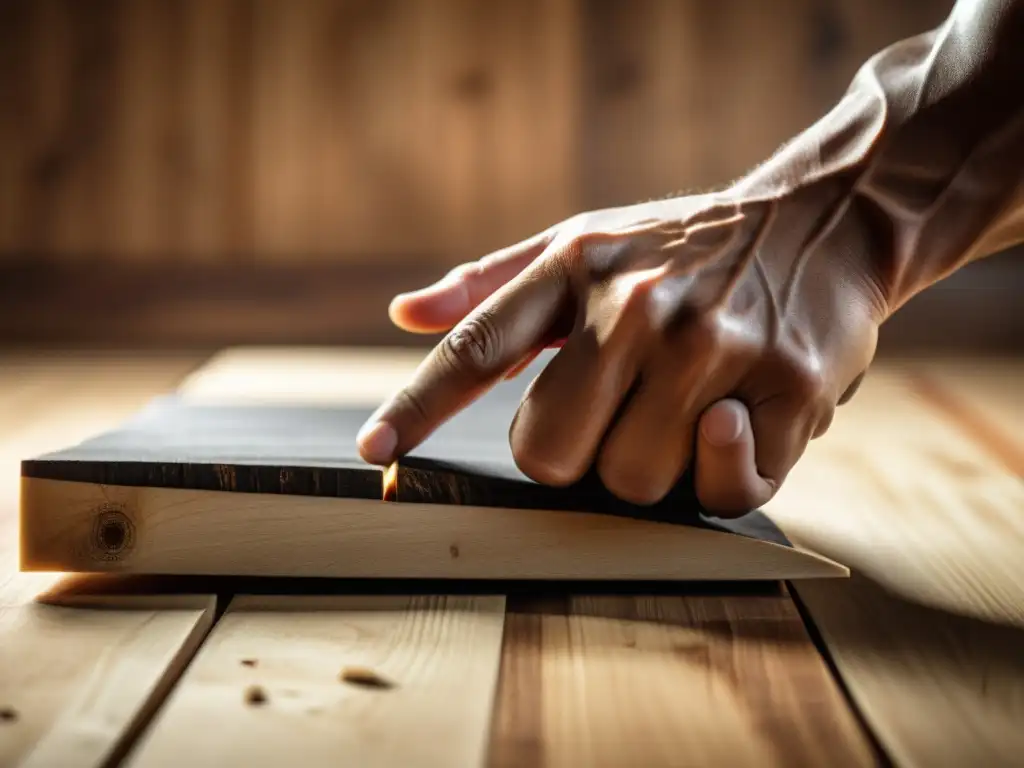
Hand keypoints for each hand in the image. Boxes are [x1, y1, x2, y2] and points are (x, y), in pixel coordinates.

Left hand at [358, 185, 885, 515]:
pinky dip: (726, 473)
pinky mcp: (786, 388)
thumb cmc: (688, 246)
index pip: (476, 346)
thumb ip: (493, 284)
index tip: (375, 452)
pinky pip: (725, 489)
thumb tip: (404, 312)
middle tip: (621, 409)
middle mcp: (638, 307)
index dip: (417, 406)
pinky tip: (741, 417)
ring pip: (635, 482)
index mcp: (576, 269)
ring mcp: (713, 348)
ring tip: (690, 403)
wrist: (829, 222)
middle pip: (551, 456)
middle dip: (576, 454)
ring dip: (655, 463)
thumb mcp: (586, 241)